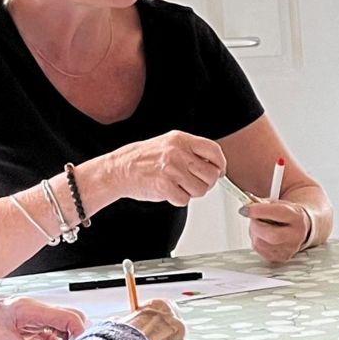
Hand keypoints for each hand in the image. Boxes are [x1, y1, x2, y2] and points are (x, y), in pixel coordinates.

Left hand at [0, 295, 86, 339]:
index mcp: (31, 309)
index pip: (68, 316)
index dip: (78, 332)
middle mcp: (37, 308)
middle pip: (71, 316)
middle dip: (74, 335)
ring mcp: (37, 314)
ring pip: (64, 324)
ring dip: (64, 339)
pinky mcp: (35, 321)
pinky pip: (53, 329)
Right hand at [96, 131, 226, 206]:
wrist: (118, 170)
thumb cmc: (143, 159)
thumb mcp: (168, 144)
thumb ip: (191, 151)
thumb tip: (214, 164)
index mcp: (180, 139)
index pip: (214, 150)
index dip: (220, 163)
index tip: (219, 170)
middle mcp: (177, 153)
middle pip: (211, 174)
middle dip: (207, 182)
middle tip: (195, 182)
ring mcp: (172, 170)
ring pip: (201, 189)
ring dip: (192, 192)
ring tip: (178, 186)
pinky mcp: (165, 187)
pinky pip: (185, 200)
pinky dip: (178, 199)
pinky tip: (169, 191)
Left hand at [244, 198, 311, 262]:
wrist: (300, 227)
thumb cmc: (287, 215)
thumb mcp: (277, 203)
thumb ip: (262, 204)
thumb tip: (247, 207)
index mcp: (297, 217)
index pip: (278, 213)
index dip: (259, 211)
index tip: (246, 209)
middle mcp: (296, 235)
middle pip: (271, 235)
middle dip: (256, 226)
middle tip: (252, 219)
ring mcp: (289, 249)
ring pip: (261, 243)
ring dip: (254, 233)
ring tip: (259, 227)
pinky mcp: (281, 257)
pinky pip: (260, 250)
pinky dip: (256, 241)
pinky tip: (262, 236)